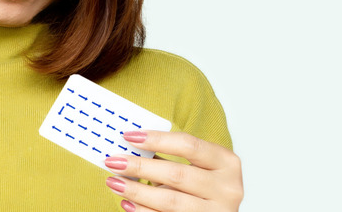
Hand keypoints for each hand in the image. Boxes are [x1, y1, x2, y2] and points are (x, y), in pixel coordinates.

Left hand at [104, 130, 242, 211]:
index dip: (157, 139)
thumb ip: (169, 156)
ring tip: (114, 182)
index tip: (129, 136)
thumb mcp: (195, 167)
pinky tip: (127, 203)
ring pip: (170, 201)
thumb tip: (129, 146)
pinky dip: (142, 211)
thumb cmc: (203, 187)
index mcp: (227, 163)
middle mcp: (227, 189)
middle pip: (177, 174)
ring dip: (136, 191)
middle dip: (140, 167)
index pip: (188, 145)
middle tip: (114, 161)